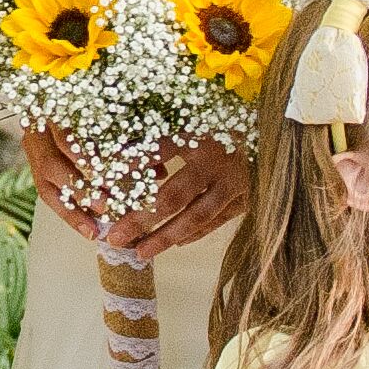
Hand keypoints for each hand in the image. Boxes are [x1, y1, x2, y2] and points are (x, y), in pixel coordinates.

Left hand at [24, 131, 249, 256]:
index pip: (153, 156)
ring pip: (195, 217)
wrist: (267, 126)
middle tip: (114, 237)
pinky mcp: (246, 197)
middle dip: (140, 219)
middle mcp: (217, 161)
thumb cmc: (220, 117)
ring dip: (165, 237)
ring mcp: (235, 183)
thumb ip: (154, 135)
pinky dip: (194, 233)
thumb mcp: (186, 116)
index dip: (126, 171)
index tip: (100, 188)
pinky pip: (215, 221)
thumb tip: (117, 155)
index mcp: (198, 135)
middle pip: (171, 197)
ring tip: (140, 252)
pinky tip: (175, 243)